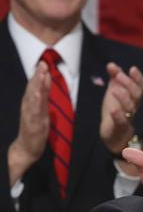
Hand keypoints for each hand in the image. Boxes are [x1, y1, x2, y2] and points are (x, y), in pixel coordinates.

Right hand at [8, 62, 51, 184]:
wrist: (27, 148)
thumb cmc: (35, 129)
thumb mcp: (42, 110)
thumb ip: (44, 96)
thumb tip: (46, 81)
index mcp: (32, 104)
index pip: (36, 87)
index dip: (40, 75)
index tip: (44, 63)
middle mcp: (29, 107)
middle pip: (33, 89)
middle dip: (37, 76)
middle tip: (42, 64)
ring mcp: (30, 115)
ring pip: (32, 97)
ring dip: (36, 85)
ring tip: (40, 74)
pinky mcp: (32, 124)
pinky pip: (33, 111)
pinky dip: (35, 102)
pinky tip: (37, 94)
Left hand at [100, 63, 142, 154]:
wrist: (112, 135)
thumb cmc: (116, 112)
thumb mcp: (114, 93)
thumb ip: (115, 79)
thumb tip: (112, 64)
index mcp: (135, 98)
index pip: (141, 87)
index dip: (138, 78)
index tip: (132, 69)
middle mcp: (135, 107)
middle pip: (137, 95)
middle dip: (129, 84)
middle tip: (119, 76)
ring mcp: (129, 118)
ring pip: (131, 107)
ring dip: (124, 97)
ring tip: (115, 90)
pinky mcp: (121, 128)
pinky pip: (122, 122)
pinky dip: (118, 116)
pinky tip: (113, 109)